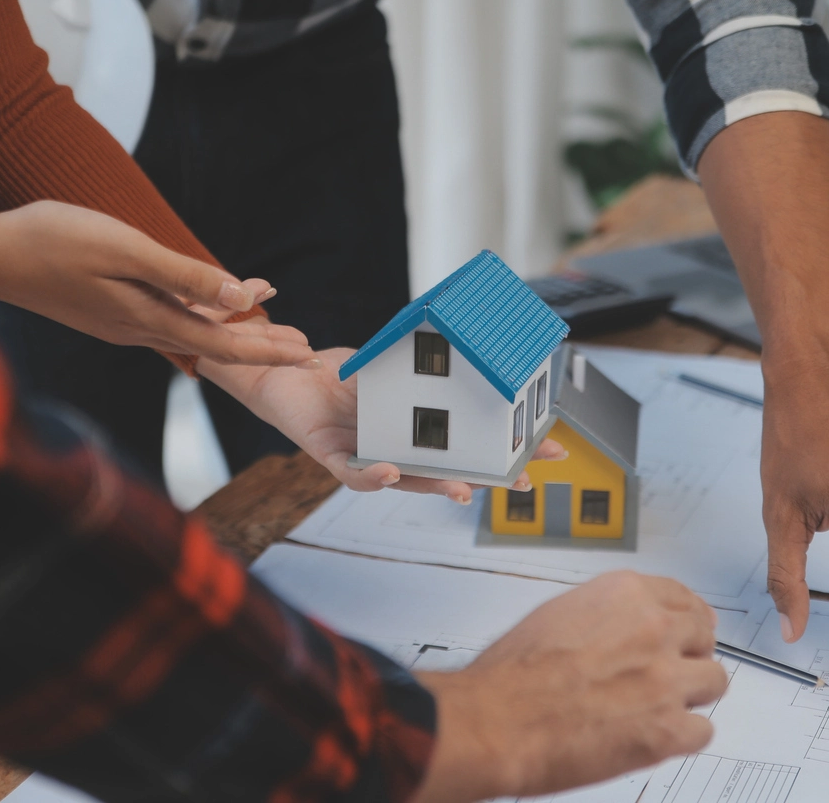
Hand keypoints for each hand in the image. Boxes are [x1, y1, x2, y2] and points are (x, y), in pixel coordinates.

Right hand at [0, 201, 318, 366]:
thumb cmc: (55, 242)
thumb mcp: (128, 250)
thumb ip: (185, 276)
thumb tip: (237, 295)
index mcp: (149, 321)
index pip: (224, 345)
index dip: (267, 350)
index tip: (304, 355)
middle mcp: (140, 331)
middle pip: (214, 344)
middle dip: (260, 345)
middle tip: (303, 347)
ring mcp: (124, 323)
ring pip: (193, 331)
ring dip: (233, 326)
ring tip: (270, 319)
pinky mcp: (110, 312)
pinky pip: (170, 318)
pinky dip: (201, 312)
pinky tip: (211, 302)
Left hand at [197, 347, 565, 501]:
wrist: (283, 370)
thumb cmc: (340, 372)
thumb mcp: (391, 362)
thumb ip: (423, 362)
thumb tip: (473, 336)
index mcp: (416, 429)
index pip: (468, 445)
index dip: (502, 449)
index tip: (545, 444)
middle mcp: (396, 449)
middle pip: (450, 472)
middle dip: (487, 478)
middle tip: (524, 481)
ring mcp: (365, 456)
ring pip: (407, 482)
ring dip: (436, 488)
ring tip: (464, 491)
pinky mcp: (328, 456)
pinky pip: (352, 474)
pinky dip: (371, 476)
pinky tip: (391, 472)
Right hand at [411, 571, 726, 802]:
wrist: (499, 719)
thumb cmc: (512, 674)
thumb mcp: (557, 614)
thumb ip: (602, 616)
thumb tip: (616, 628)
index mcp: (626, 595)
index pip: (682, 596)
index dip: (687, 616)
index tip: (690, 625)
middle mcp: (653, 629)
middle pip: (704, 635)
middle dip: (690, 653)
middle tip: (673, 669)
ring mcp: (665, 679)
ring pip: (714, 681)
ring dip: (693, 693)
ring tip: (666, 704)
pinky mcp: (667, 729)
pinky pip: (702, 731)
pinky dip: (684, 736)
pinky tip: (662, 735)